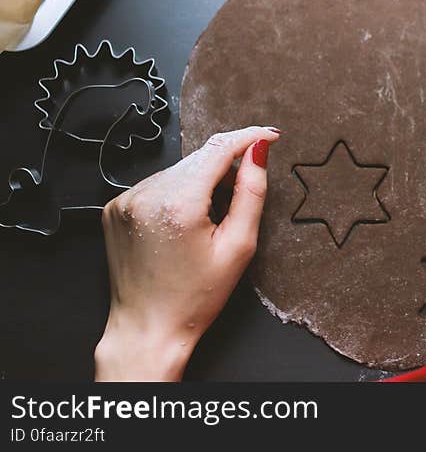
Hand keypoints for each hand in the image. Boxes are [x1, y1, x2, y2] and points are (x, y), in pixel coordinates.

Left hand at [94, 126, 279, 380]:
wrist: (148, 329)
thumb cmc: (195, 297)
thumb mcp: (238, 247)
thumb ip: (251, 193)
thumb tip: (258, 153)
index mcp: (178, 204)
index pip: (219, 149)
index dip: (248, 138)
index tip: (269, 136)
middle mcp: (146, 195)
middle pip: (198, 159)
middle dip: (226, 166)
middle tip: (241, 195)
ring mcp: (126, 200)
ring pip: (178, 170)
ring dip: (200, 180)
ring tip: (210, 218)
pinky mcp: (115, 208)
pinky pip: (157, 184)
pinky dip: (177, 192)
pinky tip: (185, 222)